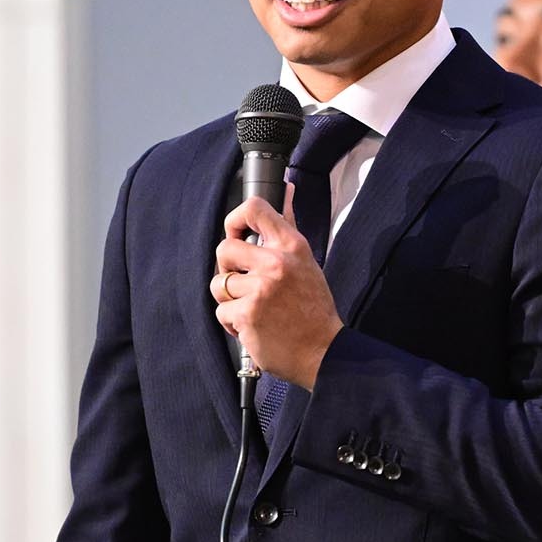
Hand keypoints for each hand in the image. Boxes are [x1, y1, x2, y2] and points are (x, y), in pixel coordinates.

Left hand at [211, 193, 342, 389]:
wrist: (323, 352)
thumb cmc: (313, 309)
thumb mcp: (306, 262)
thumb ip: (288, 227)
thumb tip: (287, 189)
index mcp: (291, 246)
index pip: (255, 208)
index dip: (235, 218)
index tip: (235, 232)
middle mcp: (276, 264)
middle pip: (224, 248)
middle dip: (227, 267)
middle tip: (242, 282)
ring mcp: (260, 289)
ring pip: (218, 283)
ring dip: (230, 299)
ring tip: (252, 308)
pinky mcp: (247, 314)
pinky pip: (222, 311)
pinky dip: (232, 322)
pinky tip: (253, 326)